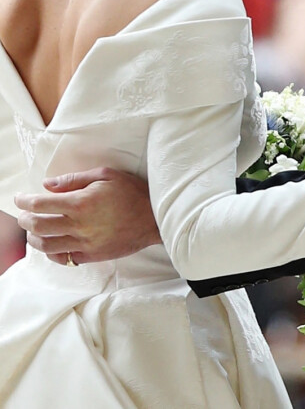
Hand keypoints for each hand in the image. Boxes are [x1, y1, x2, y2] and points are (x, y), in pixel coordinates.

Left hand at [15, 168, 159, 265]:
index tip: (20, 199)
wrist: (155, 218)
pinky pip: (65, 258)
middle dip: (25, 220)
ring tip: (34, 231)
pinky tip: (54, 244)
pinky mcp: (94, 255)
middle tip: (25, 215)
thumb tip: (48, 185)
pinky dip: (53, 252)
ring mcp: (86, 243)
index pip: (41, 204)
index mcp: (82, 203)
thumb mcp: (106, 175)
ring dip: (35, 238)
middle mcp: (80, 225)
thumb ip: (75, 180)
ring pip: (47, 246)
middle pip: (38, 227)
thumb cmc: (133, 193)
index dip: (25, 201)